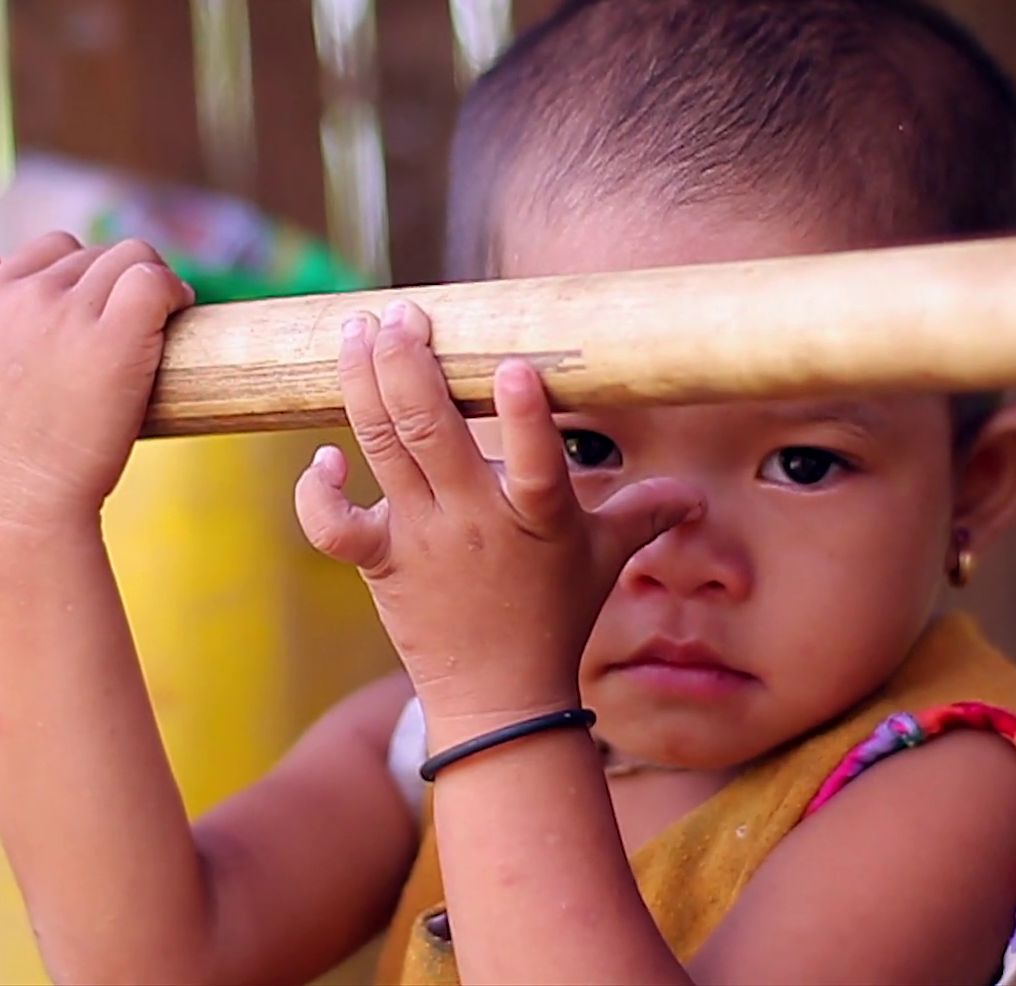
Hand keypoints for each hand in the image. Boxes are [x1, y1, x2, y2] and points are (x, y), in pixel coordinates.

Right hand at [0, 232, 195, 525]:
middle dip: (118, 284)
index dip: (84, 274)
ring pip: (131, 257)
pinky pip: (154, 280)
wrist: (24, 495)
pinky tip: (178, 314)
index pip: (54, 248)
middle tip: (133, 325)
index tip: (100, 310)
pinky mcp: (117, 337)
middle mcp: (29, 295)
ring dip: (152, 282)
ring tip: (159, 320)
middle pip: (97, 255)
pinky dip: (174, 290)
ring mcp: (73, 314)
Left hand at [294, 299, 702, 722]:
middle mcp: (472, 521)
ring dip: (362, 386)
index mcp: (537, 516)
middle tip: (400, 314)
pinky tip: (324, 457)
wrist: (500, 702)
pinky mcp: (379, 561)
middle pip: (429, 432)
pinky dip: (319, 492)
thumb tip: (696, 494)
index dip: (523, 414)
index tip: (512, 363)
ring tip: (356, 332)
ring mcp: (419, 538)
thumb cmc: (556, 619)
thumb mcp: (605, 560)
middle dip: (408, 364)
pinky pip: (334, 527)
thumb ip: (644, 512)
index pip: (534, 460)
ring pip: (381, 452)